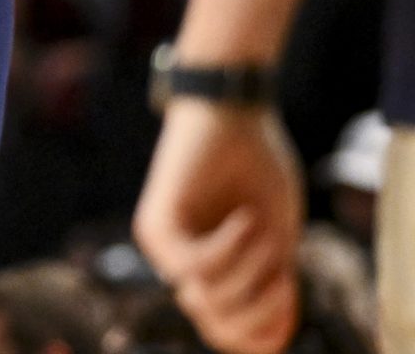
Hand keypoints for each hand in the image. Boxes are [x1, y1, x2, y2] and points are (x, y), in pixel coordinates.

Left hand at [134, 100, 303, 353]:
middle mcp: (181, 265)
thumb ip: (274, 287)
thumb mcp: (278, 240)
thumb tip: (273, 343)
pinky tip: (242, 220)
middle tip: (282, 270)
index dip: (267, 329)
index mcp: (213, 272)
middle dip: (261, 309)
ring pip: (206, 299)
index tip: (292, 294)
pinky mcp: (154, 226)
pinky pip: (193, 267)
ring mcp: (163, 248)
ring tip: (262, 232)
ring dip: (249, 271)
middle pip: (218, 327)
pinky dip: (228, 249)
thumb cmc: (258, 170)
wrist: (234, 114)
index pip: (230, 332)